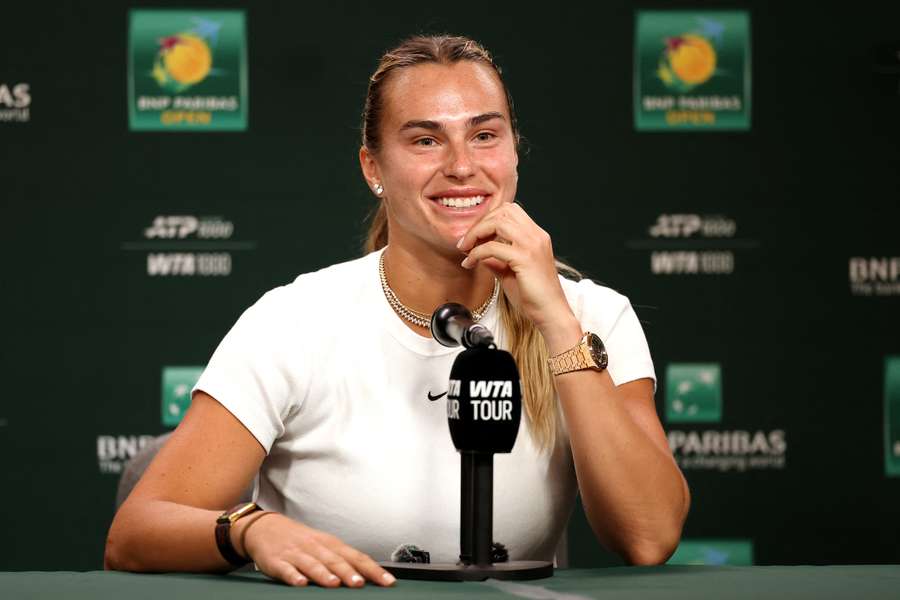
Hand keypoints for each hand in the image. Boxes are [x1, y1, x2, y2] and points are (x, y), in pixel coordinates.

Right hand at [236, 512, 395, 587]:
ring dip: (324, 574)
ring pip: (313, 564)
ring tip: (335, 583)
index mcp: (331, 544)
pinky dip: (293, 576)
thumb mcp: (324, 546)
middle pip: (335, 560)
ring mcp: (297, 554)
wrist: (266, 528)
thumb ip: (343, 560)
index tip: (387, 581)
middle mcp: (316, 547)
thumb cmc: (301, 540)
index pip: (356, 557)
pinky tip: (300, 583)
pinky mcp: (277, 561)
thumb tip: (368, 575)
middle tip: (360, 583)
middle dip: (348, 572)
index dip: (372, 569)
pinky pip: (286, 569)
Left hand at [457, 202, 580, 347]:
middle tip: (465, 242)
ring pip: (497, 222)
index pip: (510, 210)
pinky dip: (476, 253)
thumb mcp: (510, 272)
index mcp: (536, 236)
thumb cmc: (534, 297)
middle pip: (503, 211)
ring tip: (465, 249)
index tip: (474, 236)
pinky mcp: (525, 259)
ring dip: (476, 233)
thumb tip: (479, 253)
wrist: (551, 314)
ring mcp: (532, 245)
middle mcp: (536, 236)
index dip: (488, 219)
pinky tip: (469, 263)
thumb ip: (496, 259)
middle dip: (480, 223)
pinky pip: (492, 247)